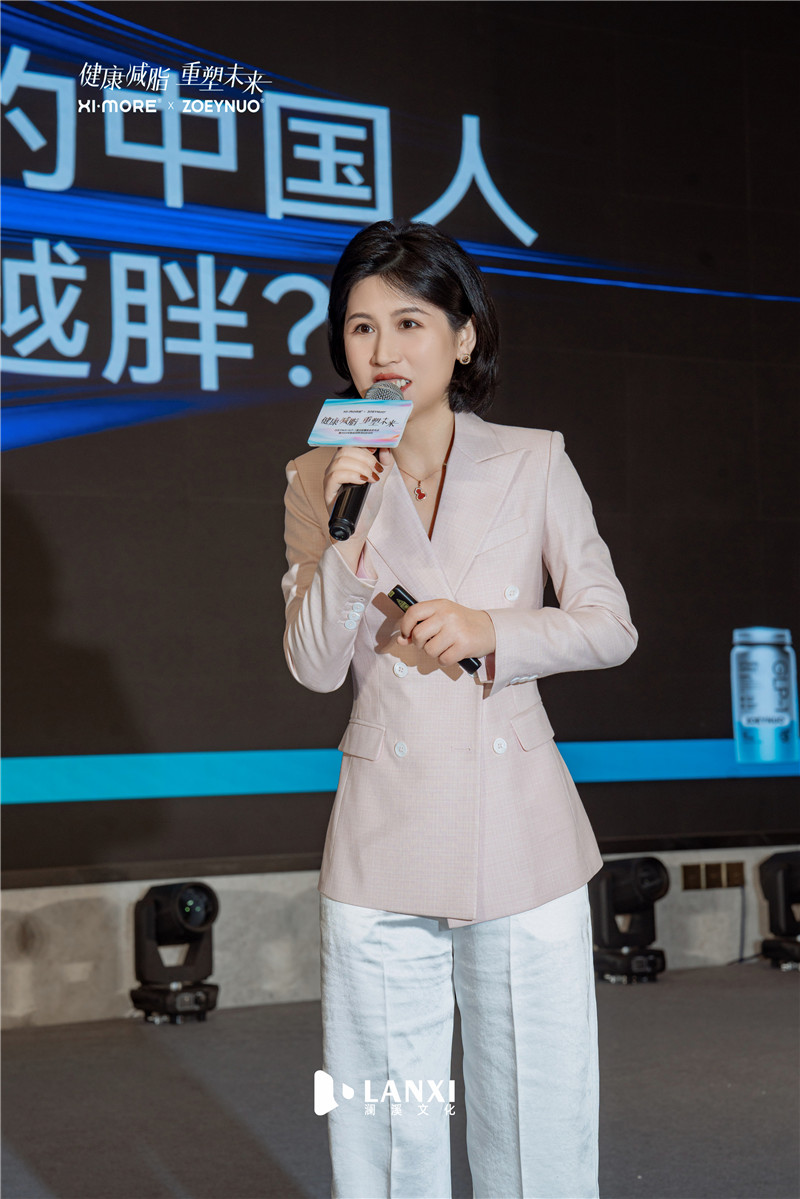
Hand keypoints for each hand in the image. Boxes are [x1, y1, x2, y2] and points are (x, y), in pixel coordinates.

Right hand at [323, 446, 393, 565]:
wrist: (359, 528)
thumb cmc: (366, 505)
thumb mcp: (379, 481)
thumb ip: (384, 464)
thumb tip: (387, 448)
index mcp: (345, 463)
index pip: (349, 443)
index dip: (362, 442)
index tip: (377, 448)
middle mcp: (334, 468)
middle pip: (345, 449)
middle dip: (365, 456)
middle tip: (377, 470)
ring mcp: (330, 479)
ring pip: (341, 460)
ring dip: (361, 466)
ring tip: (373, 478)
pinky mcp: (328, 491)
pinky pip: (336, 475)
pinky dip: (352, 475)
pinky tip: (363, 482)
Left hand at [397, 599, 495, 666]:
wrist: (490, 629)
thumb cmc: (462, 623)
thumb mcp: (441, 617)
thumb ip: (420, 626)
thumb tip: (401, 640)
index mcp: (440, 605)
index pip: (413, 612)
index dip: (405, 626)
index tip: (406, 634)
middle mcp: (447, 615)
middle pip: (418, 634)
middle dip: (419, 643)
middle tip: (429, 642)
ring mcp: (456, 630)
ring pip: (429, 650)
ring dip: (434, 653)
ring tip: (444, 647)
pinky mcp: (463, 645)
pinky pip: (442, 659)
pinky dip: (445, 660)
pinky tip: (452, 652)